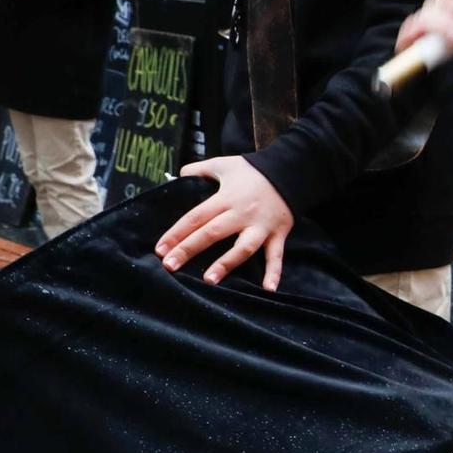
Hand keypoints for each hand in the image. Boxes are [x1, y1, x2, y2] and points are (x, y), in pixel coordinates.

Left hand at [154, 155, 294, 289]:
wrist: (291, 171)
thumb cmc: (253, 170)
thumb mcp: (224, 164)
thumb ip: (198, 170)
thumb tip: (176, 177)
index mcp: (226, 197)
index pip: (196, 216)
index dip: (177, 233)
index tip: (160, 249)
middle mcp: (242, 213)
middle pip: (213, 233)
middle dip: (189, 249)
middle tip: (170, 266)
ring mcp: (261, 225)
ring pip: (243, 247)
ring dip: (227, 263)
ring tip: (209, 280)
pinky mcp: (278, 233)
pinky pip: (276, 255)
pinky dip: (274, 272)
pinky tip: (268, 289)